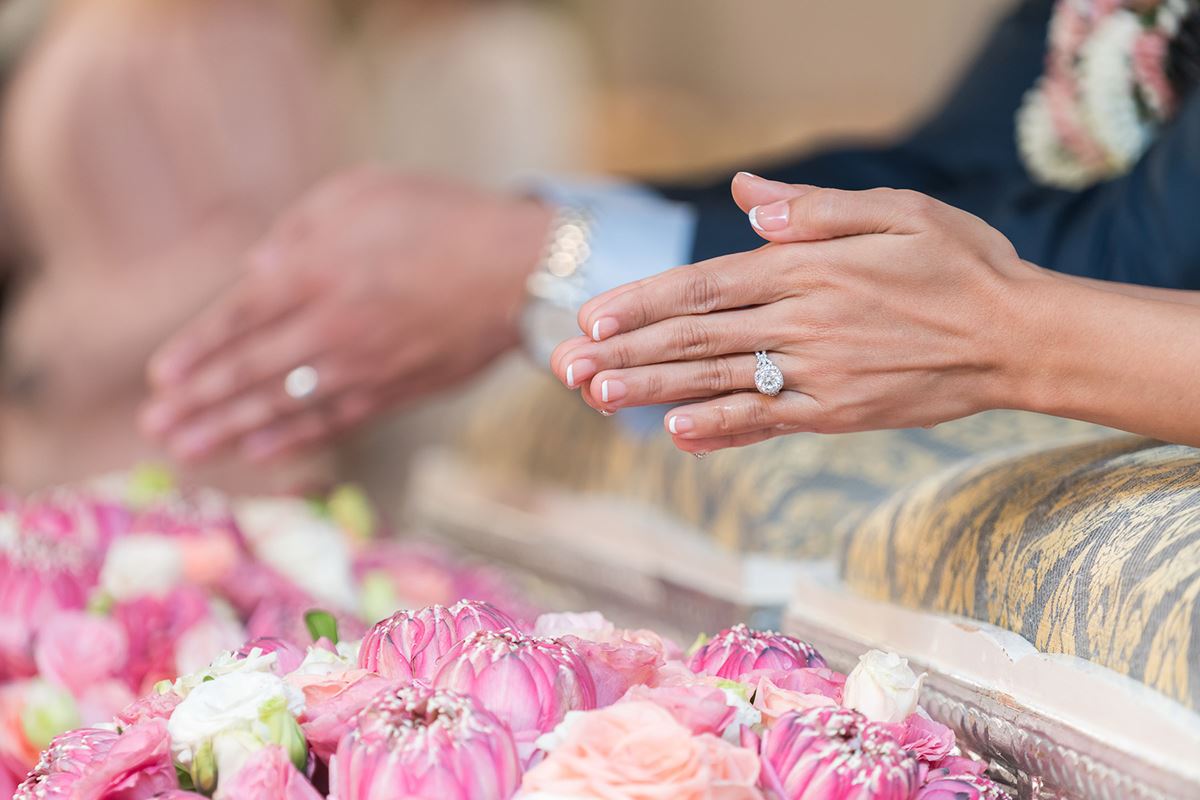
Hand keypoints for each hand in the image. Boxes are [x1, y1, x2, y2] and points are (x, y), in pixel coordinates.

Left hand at [141, 167, 551, 462]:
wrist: (521, 269)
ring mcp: (365, 366)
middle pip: (250, 372)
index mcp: (317, 271)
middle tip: (156, 429)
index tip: (159, 379)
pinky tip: (261, 453)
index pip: (238, 318)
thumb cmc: (441, 216)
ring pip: (284, 406)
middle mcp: (332, 326)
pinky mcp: (397, 390)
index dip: (196, 351)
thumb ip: (299, 230)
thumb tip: (254, 271)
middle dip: (198, 404)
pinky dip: (295, 439)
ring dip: (231, 431)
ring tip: (188, 451)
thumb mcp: (361, 193)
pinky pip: (334, 420)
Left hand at [550, 174, 1045, 452]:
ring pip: (718, 382)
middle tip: (566, 368)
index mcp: (807, 270)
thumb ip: (813, 208)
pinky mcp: (837, 413)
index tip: (590, 318)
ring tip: (596, 398)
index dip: (643, 302)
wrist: (1019, 337)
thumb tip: (743, 192)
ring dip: (652, 391)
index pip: (705, 286)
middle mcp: (803, 323)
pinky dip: (719, 428)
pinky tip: (674, 433)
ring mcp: (818, 374)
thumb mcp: (895, 212)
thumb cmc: (960, 263)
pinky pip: (766, 421)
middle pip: (696, 339)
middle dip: (626, 352)